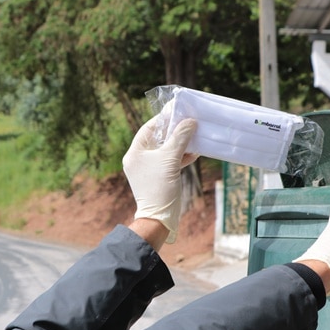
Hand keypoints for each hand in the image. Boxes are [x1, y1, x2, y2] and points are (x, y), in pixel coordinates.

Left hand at [123, 116, 197, 243]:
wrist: (159, 218)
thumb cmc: (160, 187)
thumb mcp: (171, 159)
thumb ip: (180, 138)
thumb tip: (190, 121)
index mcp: (134, 153)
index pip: (148, 129)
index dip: (163, 119)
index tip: (178, 111)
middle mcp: (138, 160)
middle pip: (157, 139)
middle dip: (174, 131)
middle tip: (189, 122)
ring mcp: (148, 170)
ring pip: (165, 151)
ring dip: (180, 144)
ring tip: (194, 137)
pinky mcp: (158, 179)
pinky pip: (169, 163)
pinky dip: (180, 157)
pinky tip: (194, 153)